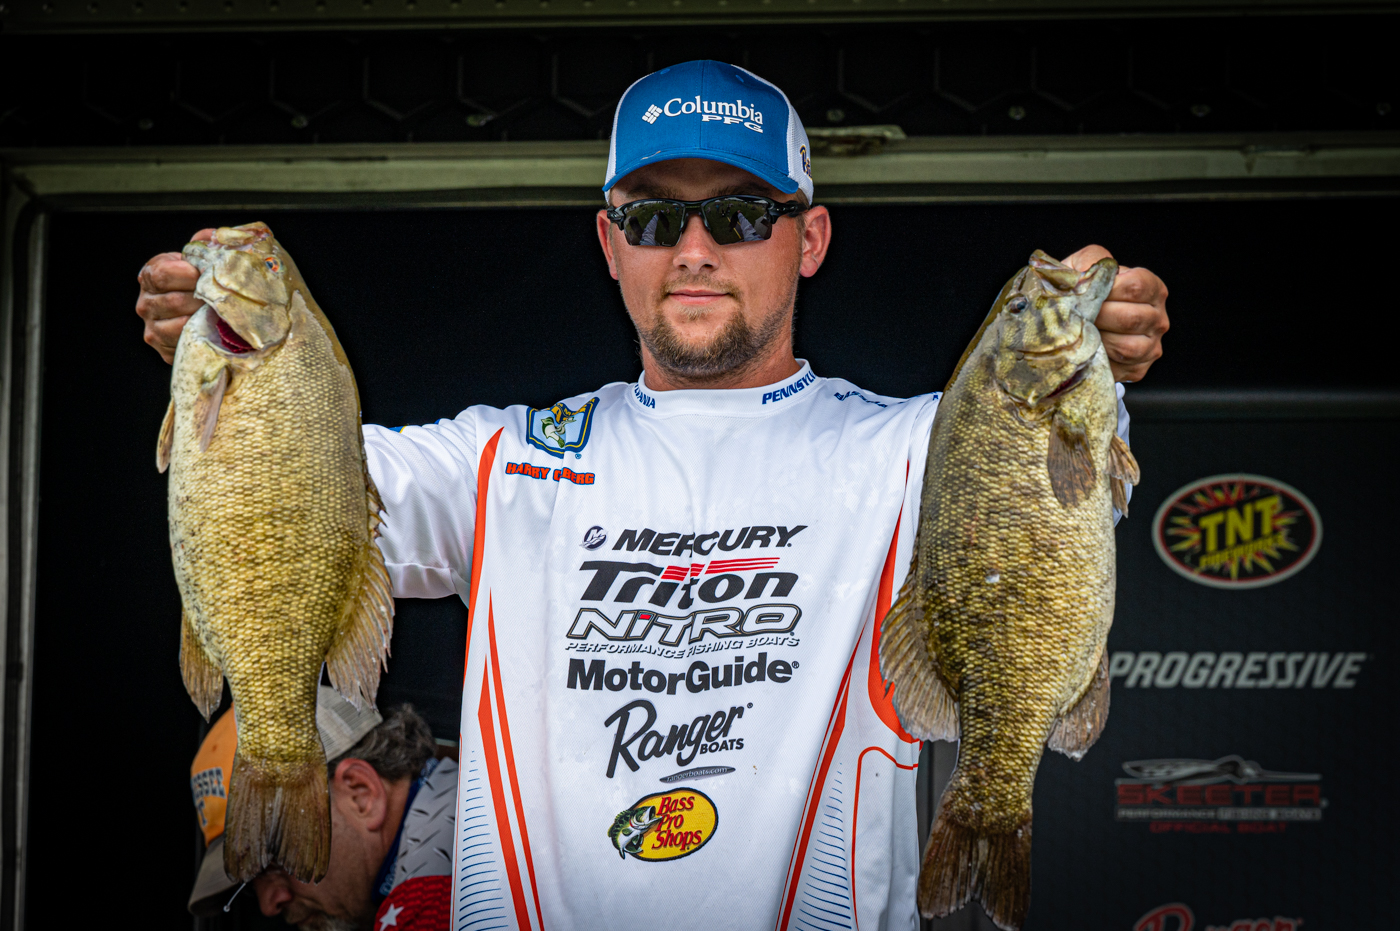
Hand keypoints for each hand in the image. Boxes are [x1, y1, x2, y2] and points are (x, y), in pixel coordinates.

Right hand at [135, 228, 213, 363]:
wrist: (202, 314)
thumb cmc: (202, 283)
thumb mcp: (200, 259)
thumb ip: (206, 244)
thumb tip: (214, 237)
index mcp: (151, 275)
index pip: (163, 273)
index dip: (190, 274)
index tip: (207, 276)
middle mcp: (146, 303)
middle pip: (174, 301)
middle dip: (202, 299)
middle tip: (222, 298)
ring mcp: (153, 328)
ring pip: (179, 324)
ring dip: (204, 319)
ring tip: (220, 313)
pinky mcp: (164, 350)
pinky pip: (184, 343)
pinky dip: (203, 337)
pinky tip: (215, 329)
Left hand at [1064, 244, 1168, 382]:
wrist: (1076, 320)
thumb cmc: (1083, 290)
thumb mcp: (1085, 266)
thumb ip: (1090, 261)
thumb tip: (1087, 275)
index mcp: (1151, 288)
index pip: (1135, 286)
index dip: (1107, 290)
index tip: (1084, 293)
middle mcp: (1157, 317)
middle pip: (1132, 318)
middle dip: (1098, 317)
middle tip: (1075, 317)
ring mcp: (1151, 346)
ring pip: (1128, 347)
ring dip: (1098, 341)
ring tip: (1077, 334)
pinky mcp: (1138, 369)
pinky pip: (1120, 369)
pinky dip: (1098, 361)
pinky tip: (1083, 351)